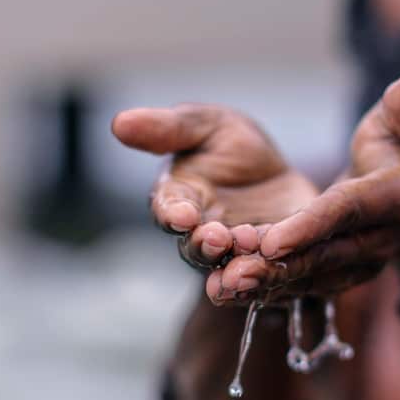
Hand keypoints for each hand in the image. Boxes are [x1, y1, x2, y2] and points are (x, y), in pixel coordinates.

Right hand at [111, 102, 318, 270]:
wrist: (280, 174)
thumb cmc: (232, 145)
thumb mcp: (207, 125)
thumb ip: (168, 128)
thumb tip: (119, 122)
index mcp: (179, 198)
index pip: (167, 209)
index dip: (172, 214)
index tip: (181, 215)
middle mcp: (200, 234)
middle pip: (195, 248)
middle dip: (205, 245)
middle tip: (218, 238)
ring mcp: (233, 256)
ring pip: (227, 270)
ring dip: (234, 270)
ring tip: (245, 265)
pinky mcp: (268, 266)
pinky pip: (265, 276)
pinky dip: (268, 277)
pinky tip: (276, 271)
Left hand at [212, 72, 399, 304]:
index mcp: (399, 195)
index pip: (348, 211)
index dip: (311, 225)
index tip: (271, 239)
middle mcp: (384, 238)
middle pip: (325, 255)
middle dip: (279, 266)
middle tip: (232, 273)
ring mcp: (365, 263)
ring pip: (311, 277)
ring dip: (268, 284)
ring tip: (223, 286)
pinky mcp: (345, 275)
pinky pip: (306, 285)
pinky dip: (270, 289)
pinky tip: (229, 289)